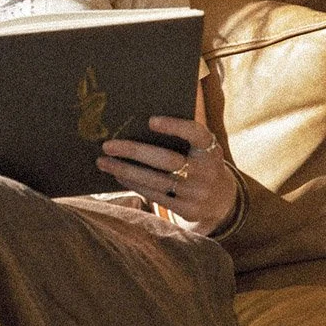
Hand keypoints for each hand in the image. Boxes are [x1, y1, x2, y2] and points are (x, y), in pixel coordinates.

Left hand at [94, 88, 236, 234]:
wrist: (222, 201)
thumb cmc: (200, 163)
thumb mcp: (201, 148)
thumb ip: (182, 134)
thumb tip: (142, 115)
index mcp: (210, 149)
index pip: (195, 133)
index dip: (174, 126)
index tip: (150, 120)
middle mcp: (206, 171)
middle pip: (166, 160)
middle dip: (134, 151)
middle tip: (107, 145)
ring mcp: (197, 192)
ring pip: (156, 180)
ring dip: (126, 170)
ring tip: (103, 162)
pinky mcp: (187, 209)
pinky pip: (156, 196)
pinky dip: (134, 184)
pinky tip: (118, 175)